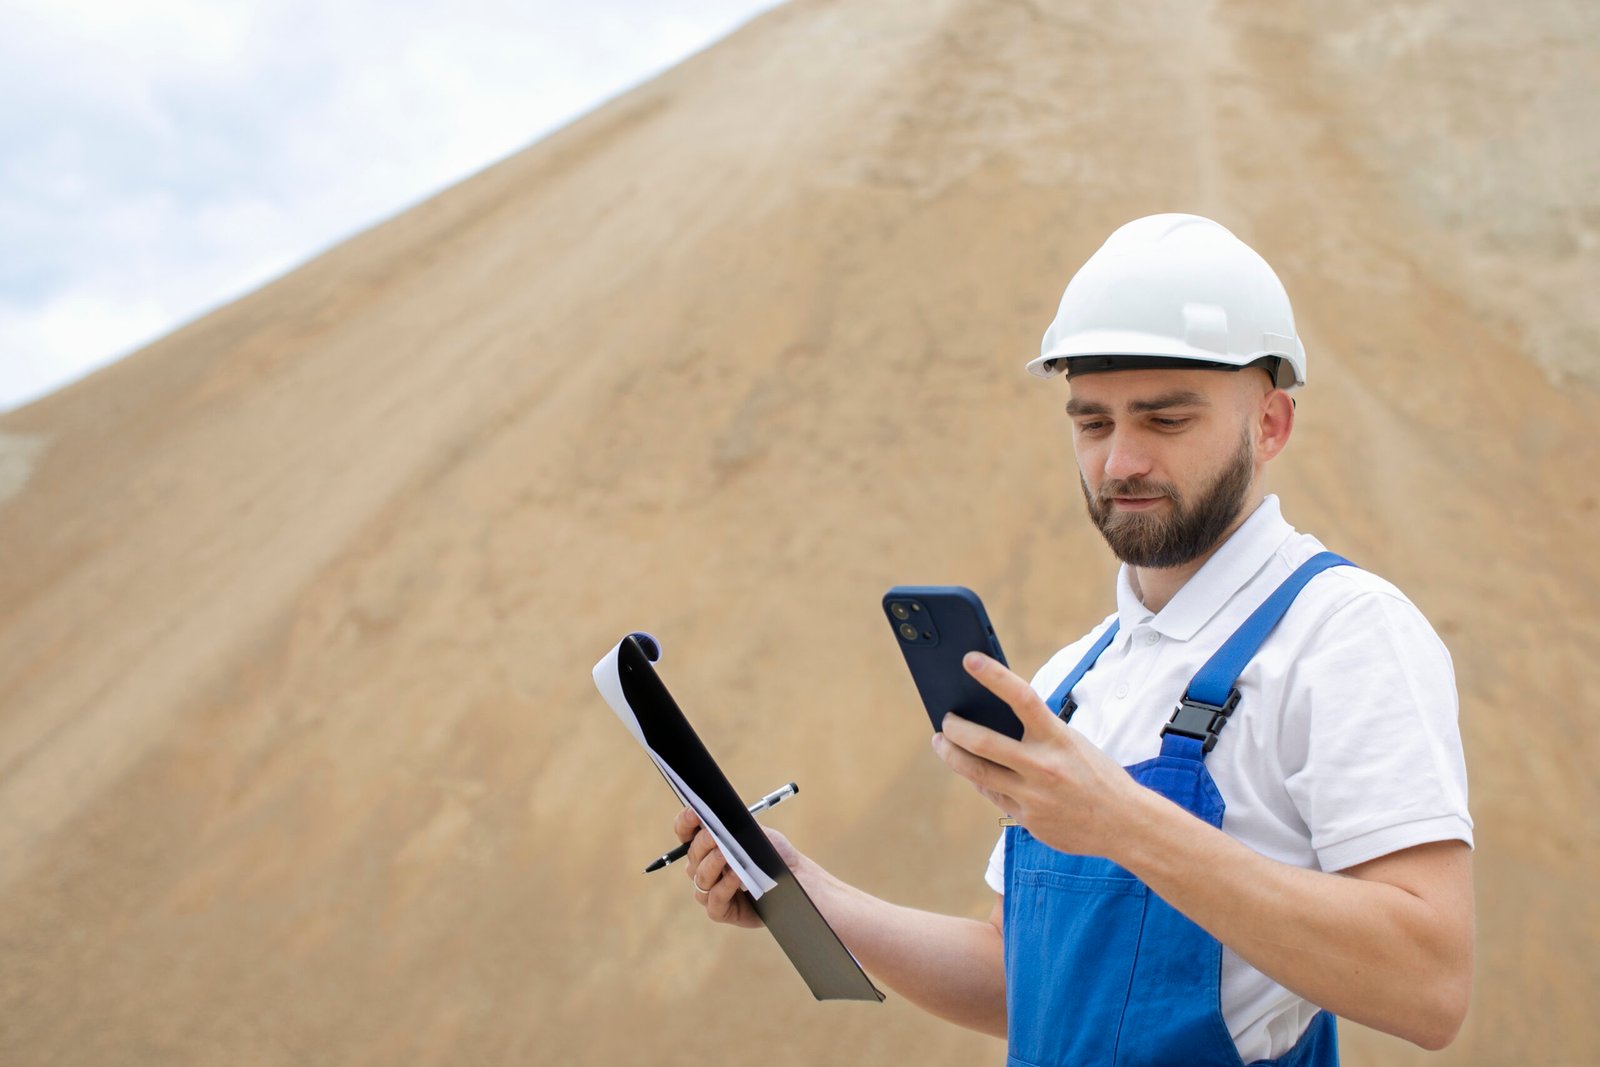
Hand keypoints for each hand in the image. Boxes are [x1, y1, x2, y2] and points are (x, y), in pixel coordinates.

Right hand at [672, 807, 802, 928]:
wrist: (797, 877)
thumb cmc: (773, 853)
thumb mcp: (755, 832)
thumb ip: (733, 826)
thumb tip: (715, 816)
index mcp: (708, 846)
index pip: (685, 833)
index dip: (685, 823)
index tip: (694, 812)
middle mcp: (705, 868)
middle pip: (692, 855)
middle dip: (702, 843)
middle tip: (714, 835)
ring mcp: (711, 891)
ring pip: (701, 878)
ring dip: (712, 864)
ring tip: (726, 855)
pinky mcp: (722, 911)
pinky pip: (714, 900)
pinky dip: (724, 886)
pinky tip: (736, 876)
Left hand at [932, 651, 1145, 859]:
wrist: (1125, 824)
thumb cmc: (1097, 775)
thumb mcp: (1073, 743)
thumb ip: (1037, 733)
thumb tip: (992, 719)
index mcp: (1059, 739)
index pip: (1022, 698)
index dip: (994, 676)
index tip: (969, 659)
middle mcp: (1043, 766)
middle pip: (983, 742)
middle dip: (955, 728)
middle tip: (945, 719)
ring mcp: (1032, 796)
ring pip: (976, 772)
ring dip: (951, 754)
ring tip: (942, 742)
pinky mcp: (1027, 819)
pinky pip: (991, 793)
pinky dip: (977, 778)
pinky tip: (970, 769)